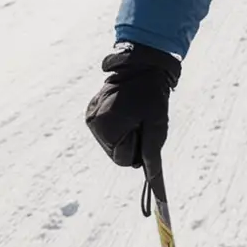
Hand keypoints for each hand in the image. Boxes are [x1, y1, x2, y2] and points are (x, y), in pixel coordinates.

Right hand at [85, 42, 180, 166]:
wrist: (142, 67)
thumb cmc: (152, 96)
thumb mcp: (156, 125)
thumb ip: (152, 153)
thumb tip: (153, 179)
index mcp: (106, 126)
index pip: (122, 159)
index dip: (138, 148)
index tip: (143, 127)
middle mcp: (93, 123)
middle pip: (115, 154)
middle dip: (131, 143)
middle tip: (139, 120)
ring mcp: (90, 117)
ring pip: (112, 145)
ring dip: (125, 135)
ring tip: (132, 114)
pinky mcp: (91, 112)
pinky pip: (107, 132)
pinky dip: (118, 128)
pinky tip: (123, 112)